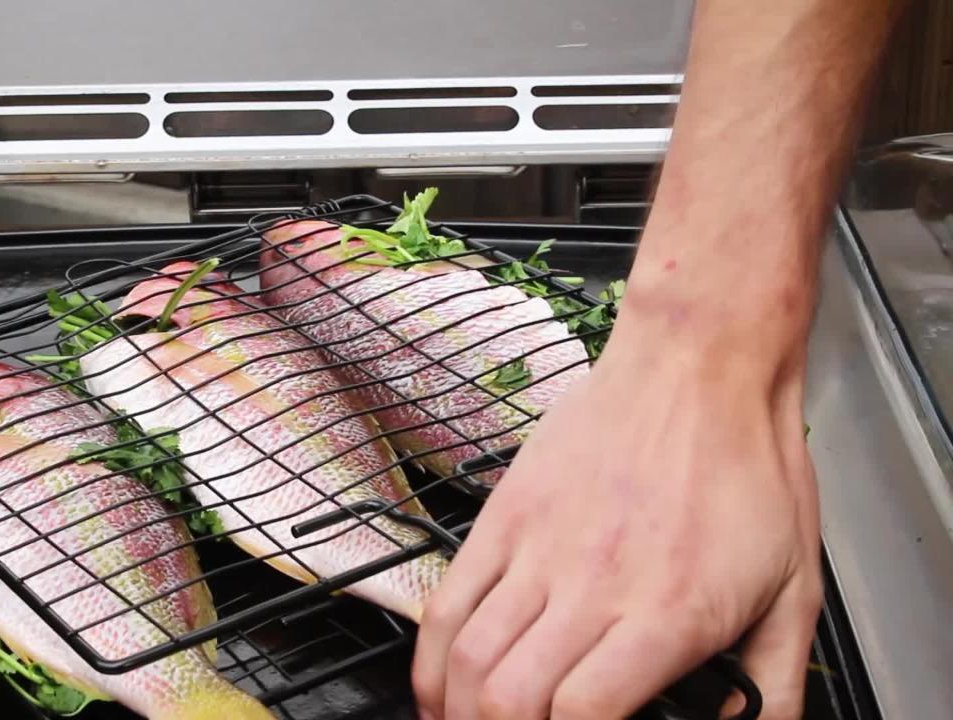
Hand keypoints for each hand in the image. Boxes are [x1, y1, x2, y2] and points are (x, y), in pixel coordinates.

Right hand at [411, 324, 823, 719]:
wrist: (698, 367)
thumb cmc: (746, 466)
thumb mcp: (795, 587)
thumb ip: (777, 685)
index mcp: (668, 614)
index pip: (583, 716)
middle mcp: (593, 587)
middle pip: (510, 698)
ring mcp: (538, 549)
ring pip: (469, 656)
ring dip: (460, 711)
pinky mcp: (506, 517)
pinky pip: (448, 600)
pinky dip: (430, 659)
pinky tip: (436, 690)